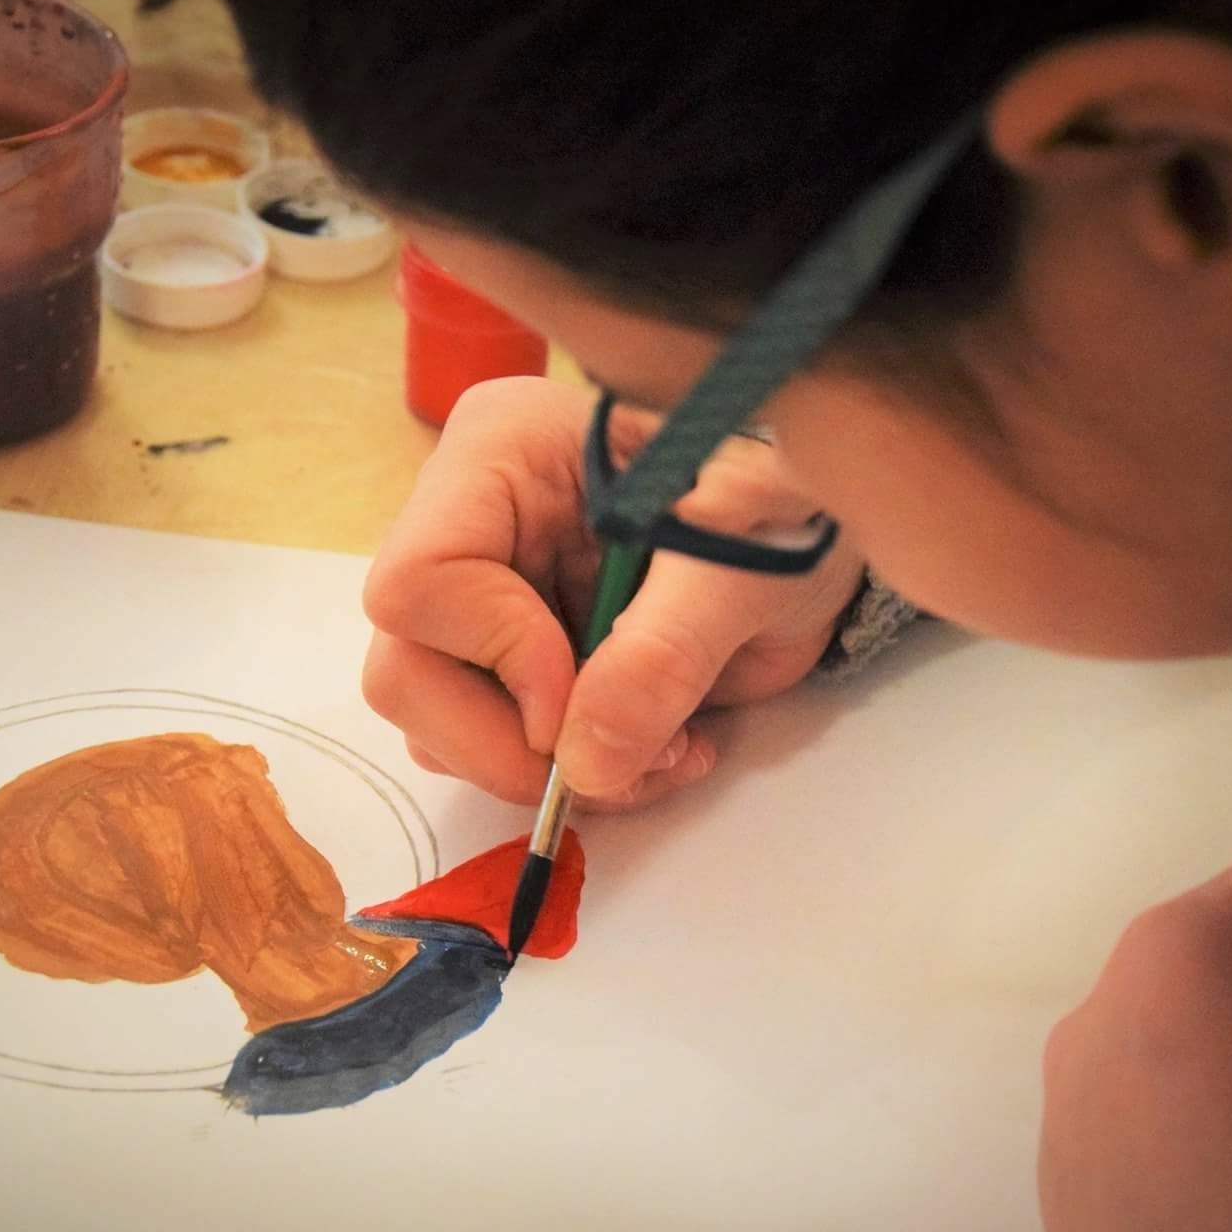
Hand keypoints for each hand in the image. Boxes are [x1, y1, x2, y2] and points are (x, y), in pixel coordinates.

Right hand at [362, 376, 864, 807]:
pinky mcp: (516, 660)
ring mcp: (485, 597)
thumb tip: (585, 766)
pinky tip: (657, 747)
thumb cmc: (788, 507)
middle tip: (620, 764)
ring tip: (665, 750)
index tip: (586, 696)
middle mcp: (469, 524)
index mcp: (499, 455)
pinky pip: (495, 747)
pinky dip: (576, 775)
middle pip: (406, 671)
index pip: (417, 584)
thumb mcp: (741, 572)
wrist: (825, 532)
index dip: (497, 657)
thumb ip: (664, 656)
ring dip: (548, 773)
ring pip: (438, 724)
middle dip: (511, 745)